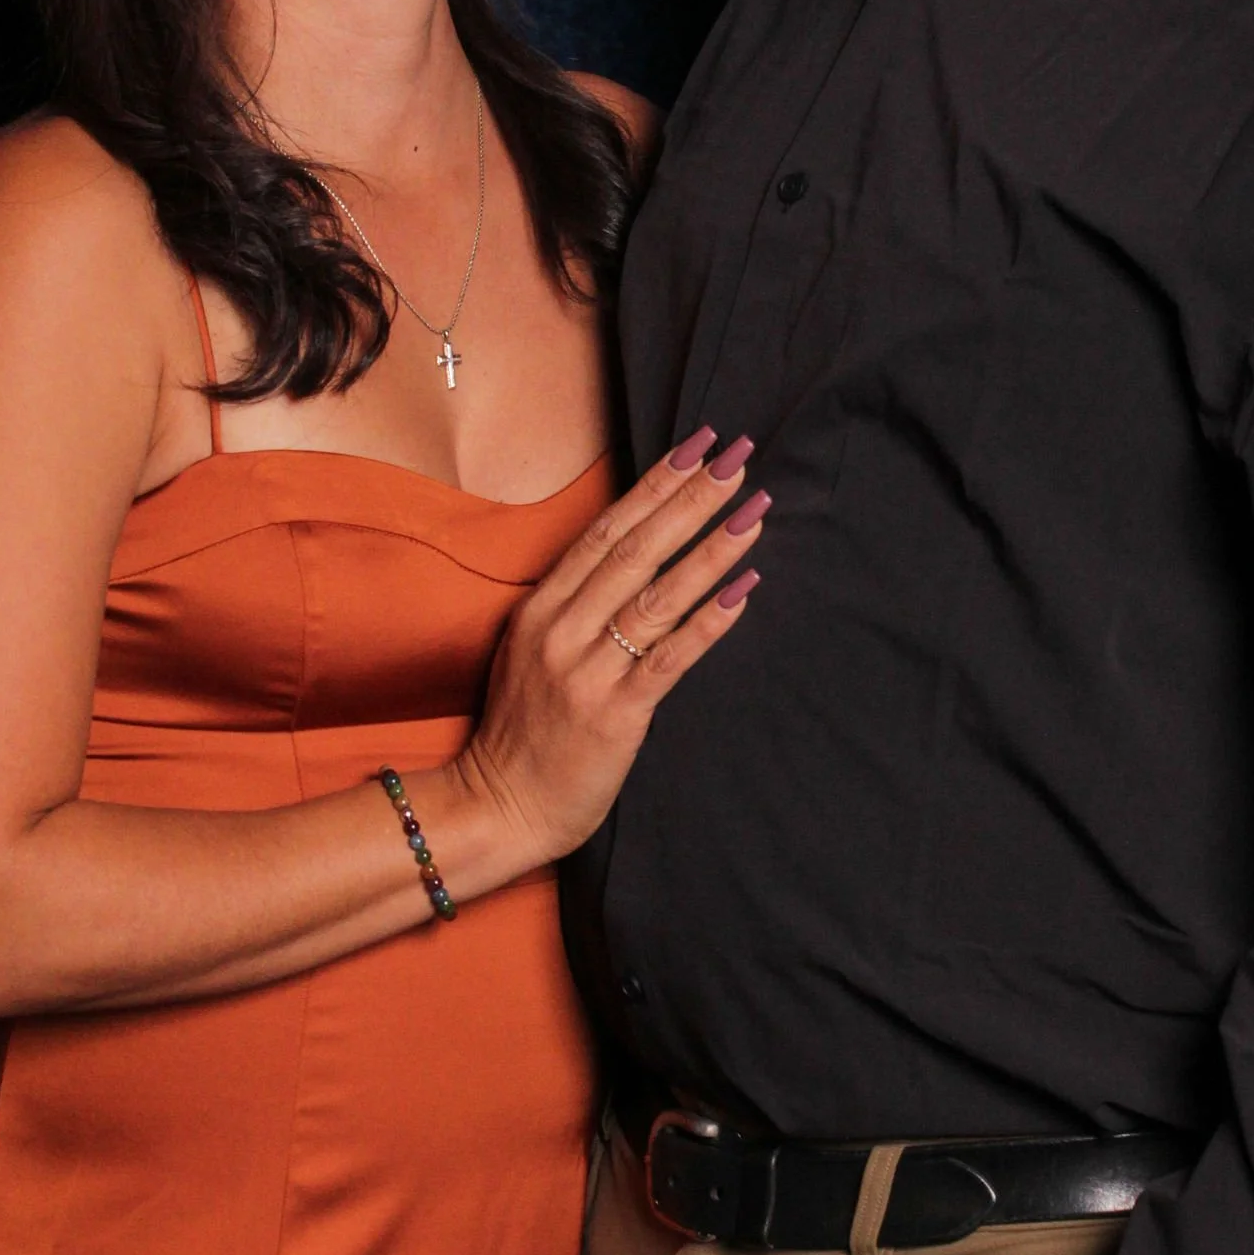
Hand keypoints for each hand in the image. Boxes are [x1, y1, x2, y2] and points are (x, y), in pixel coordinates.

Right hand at [454, 426, 765, 867]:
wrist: (499, 807)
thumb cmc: (525, 732)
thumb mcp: (533, 651)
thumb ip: (575, 605)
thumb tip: (635, 556)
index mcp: (541, 607)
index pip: (606, 531)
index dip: (654, 485)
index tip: (697, 447)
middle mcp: (561, 630)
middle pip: (636, 549)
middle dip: (690, 500)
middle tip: (737, 460)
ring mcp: (585, 671)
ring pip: (657, 596)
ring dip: (710, 550)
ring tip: (753, 513)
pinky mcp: (613, 714)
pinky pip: (669, 658)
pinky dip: (708, 622)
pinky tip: (744, 589)